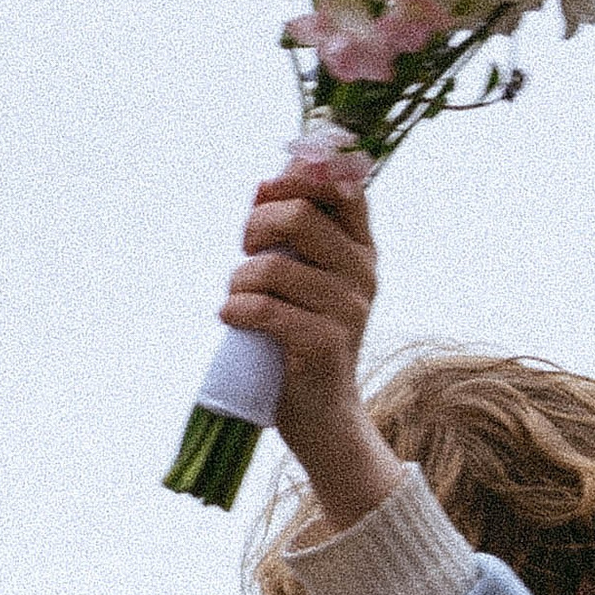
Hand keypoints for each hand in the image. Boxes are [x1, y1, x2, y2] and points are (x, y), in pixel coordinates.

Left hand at [218, 154, 400, 529]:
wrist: (322, 414)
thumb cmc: (304, 337)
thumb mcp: (309, 278)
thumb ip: (297, 233)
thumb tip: (267, 183)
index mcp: (363, 250)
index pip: (341, 189)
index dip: (294, 179)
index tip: (263, 196)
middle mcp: (363, 274)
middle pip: (299, 216)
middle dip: (255, 227)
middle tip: (245, 251)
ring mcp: (349, 310)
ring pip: (274, 268)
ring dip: (239, 280)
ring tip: (236, 299)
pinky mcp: (325, 344)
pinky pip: (265, 310)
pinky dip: (236, 310)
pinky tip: (231, 319)